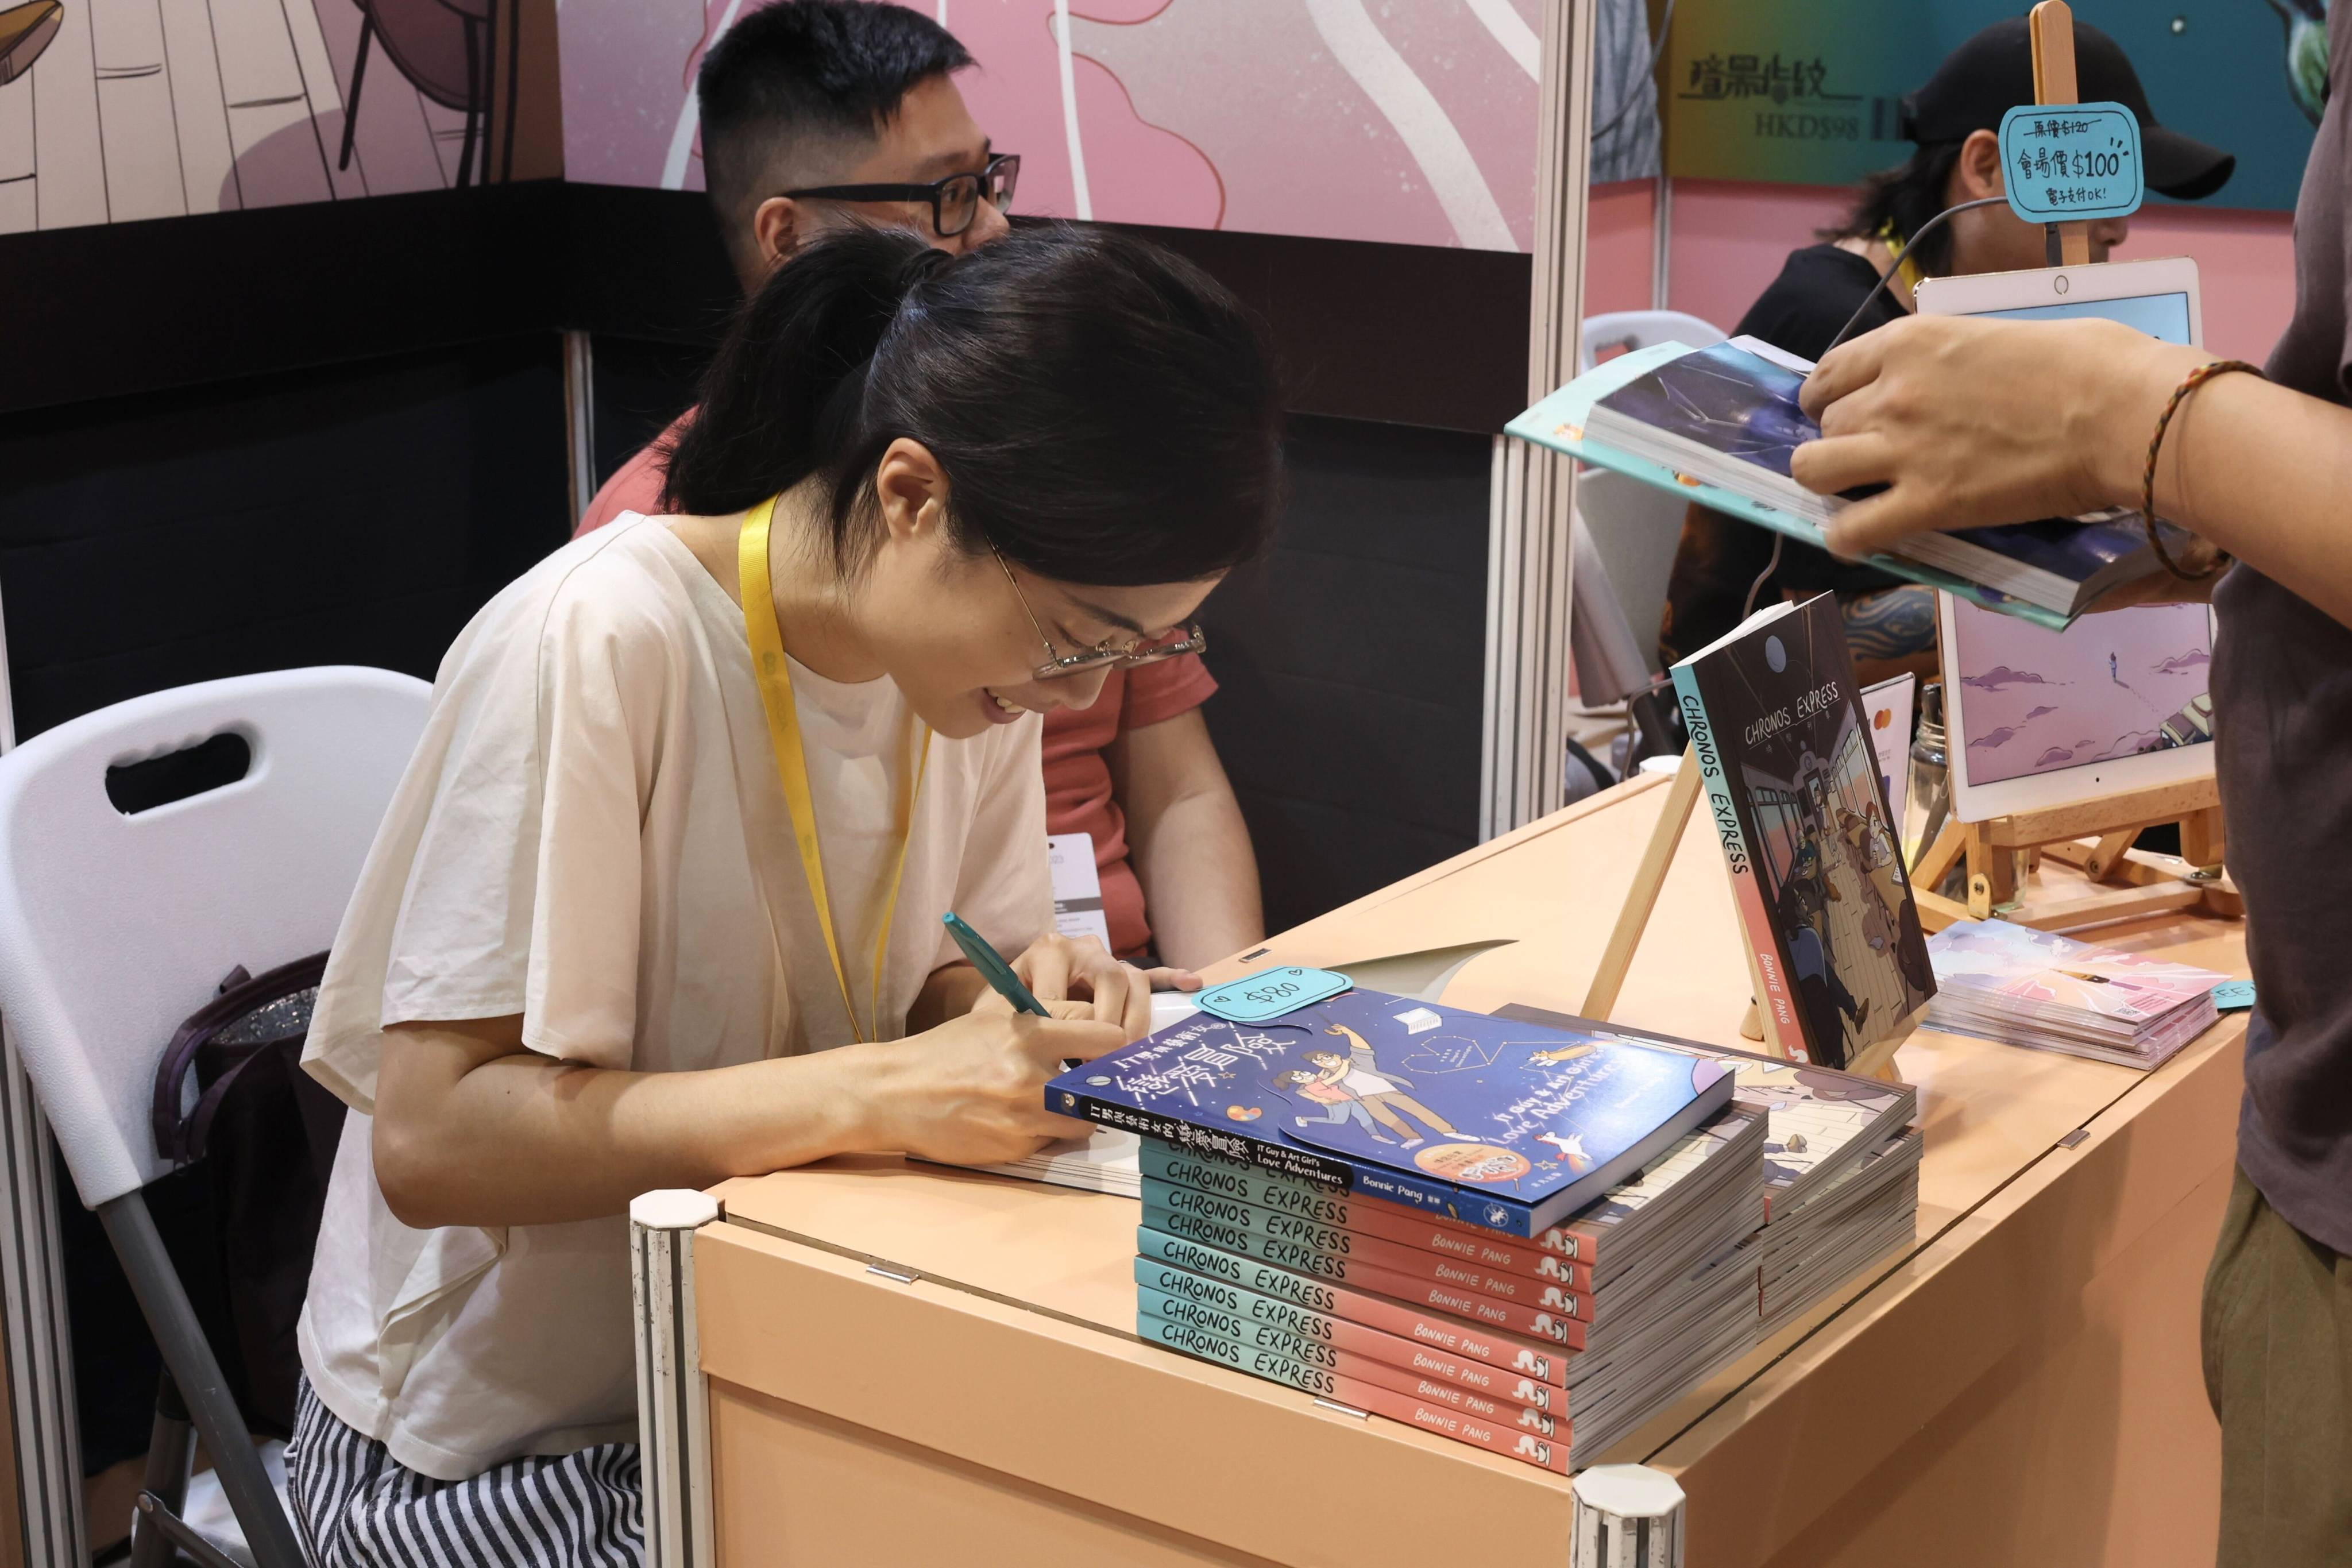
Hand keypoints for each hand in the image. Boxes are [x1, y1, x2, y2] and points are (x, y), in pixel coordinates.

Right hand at [864, 1008, 1124, 1165]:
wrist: (895, 1094)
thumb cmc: (946, 1051)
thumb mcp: (993, 1016)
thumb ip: (1044, 1013)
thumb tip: (1096, 1017)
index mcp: (1030, 1035)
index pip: (1107, 1037)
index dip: (1112, 1044)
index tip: (1108, 1050)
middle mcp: (1032, 1078)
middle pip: (1101, 1086)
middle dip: (1097, 1085)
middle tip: (1088, 1081)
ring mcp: (1024, 1119)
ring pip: (1082, 1122)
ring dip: (1073, 1114)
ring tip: (1050, 1101)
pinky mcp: (1015, 1150)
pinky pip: (1049, 1143)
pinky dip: (1041, 1133)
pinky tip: (1014, 1119)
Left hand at [1011, 933, 1190, 1039]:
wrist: (1007, 994)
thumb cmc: (1004, 1010)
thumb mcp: (1003, 1015)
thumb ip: (1023, 1025)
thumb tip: (1049, 1053)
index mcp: (1047, 952)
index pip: (1066, 989)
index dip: (1070, 1028)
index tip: (1073, 1060)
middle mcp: (1080, 948)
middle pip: (1111, 977)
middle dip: (1112, 1021)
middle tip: (1109, 1056)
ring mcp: (1105, 958)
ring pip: (1133, 977)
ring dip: (1138, 1014)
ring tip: (1134, 1046)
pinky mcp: (1122, 971)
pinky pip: (1151, 972)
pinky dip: (1171, 977)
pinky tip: (1192, 982)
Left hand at [1790, 315, 2202, 558]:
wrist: (2122, 412)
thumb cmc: (2088, 364)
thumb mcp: (1998, 334)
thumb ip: (1952, 359)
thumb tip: (1950, 379)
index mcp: (1911, 341)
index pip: (1830, 371)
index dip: (1829, 397)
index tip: (1843, 411)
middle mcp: (1892, 392)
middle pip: (1826, 424)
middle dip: (1841, 441)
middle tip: (1872, 456)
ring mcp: (1903, 449)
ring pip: (1814, 471)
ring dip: (1829, 484)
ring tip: (1856, 493)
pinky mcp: (1926, 503)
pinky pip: (1851, 531)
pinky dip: (1847, 538)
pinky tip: (1861, 537)